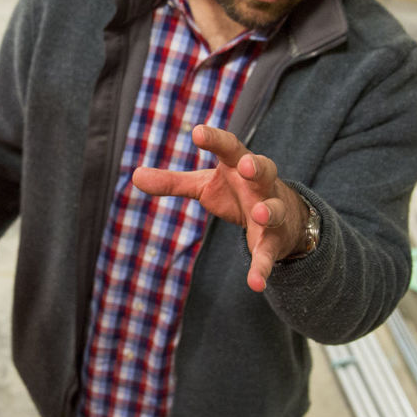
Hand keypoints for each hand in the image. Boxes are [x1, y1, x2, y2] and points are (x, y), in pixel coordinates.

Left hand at [131, 125, 310, 292]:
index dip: (215, 139)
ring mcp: (271, 210)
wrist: (283, 215)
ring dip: (268, 211)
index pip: (229, 147)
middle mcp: (260, 184)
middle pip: (263, 169)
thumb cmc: (236, 191)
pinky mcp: (274, 240)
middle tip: (246, 165)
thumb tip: (134, 175)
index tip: (197, 131)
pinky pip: (269, 253)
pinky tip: (255, 285)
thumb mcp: (204, 185)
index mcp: (239, 164)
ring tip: (259, 214)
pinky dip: (262, 268)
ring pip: (274, 209)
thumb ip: (173, 182)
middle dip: (256, 167)